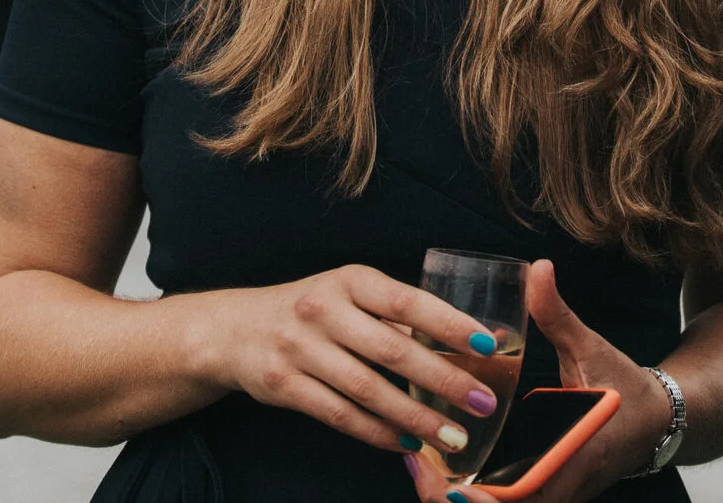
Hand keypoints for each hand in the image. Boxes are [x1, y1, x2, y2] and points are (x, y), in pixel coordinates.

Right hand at [195, 265, 504, 461]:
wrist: (234, 329)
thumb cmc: (310, 310)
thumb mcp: (348, 294)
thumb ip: (395, 314)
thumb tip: (464, 341)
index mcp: (349, 279)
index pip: (407, 300)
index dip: (449, 323)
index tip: (488, 344)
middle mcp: (323, 310)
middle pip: (393, 350)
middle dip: (443, 380)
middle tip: (482, 402)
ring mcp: (300, 348)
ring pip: (368, 390)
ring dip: (416, 418)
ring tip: (453, 436)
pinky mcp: (284, 385)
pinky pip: (340, 415)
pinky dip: (377, 432)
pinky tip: (406, 443)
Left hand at [422, 260, 672, 502]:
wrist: (657, 420)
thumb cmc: (627, 389)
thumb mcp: (592, 349)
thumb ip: (558, 314)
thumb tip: (538, 270)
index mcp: (576, 459)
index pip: (529, 496)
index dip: (486, 501)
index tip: (452, 489)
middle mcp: (562, 486)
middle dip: (454, 498)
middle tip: (416, 463)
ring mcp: (555, 493)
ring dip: (459, 497)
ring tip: (419, 463)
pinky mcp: (547, 490)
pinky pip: (507, 501)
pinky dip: (473, 493)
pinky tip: (442, 464)